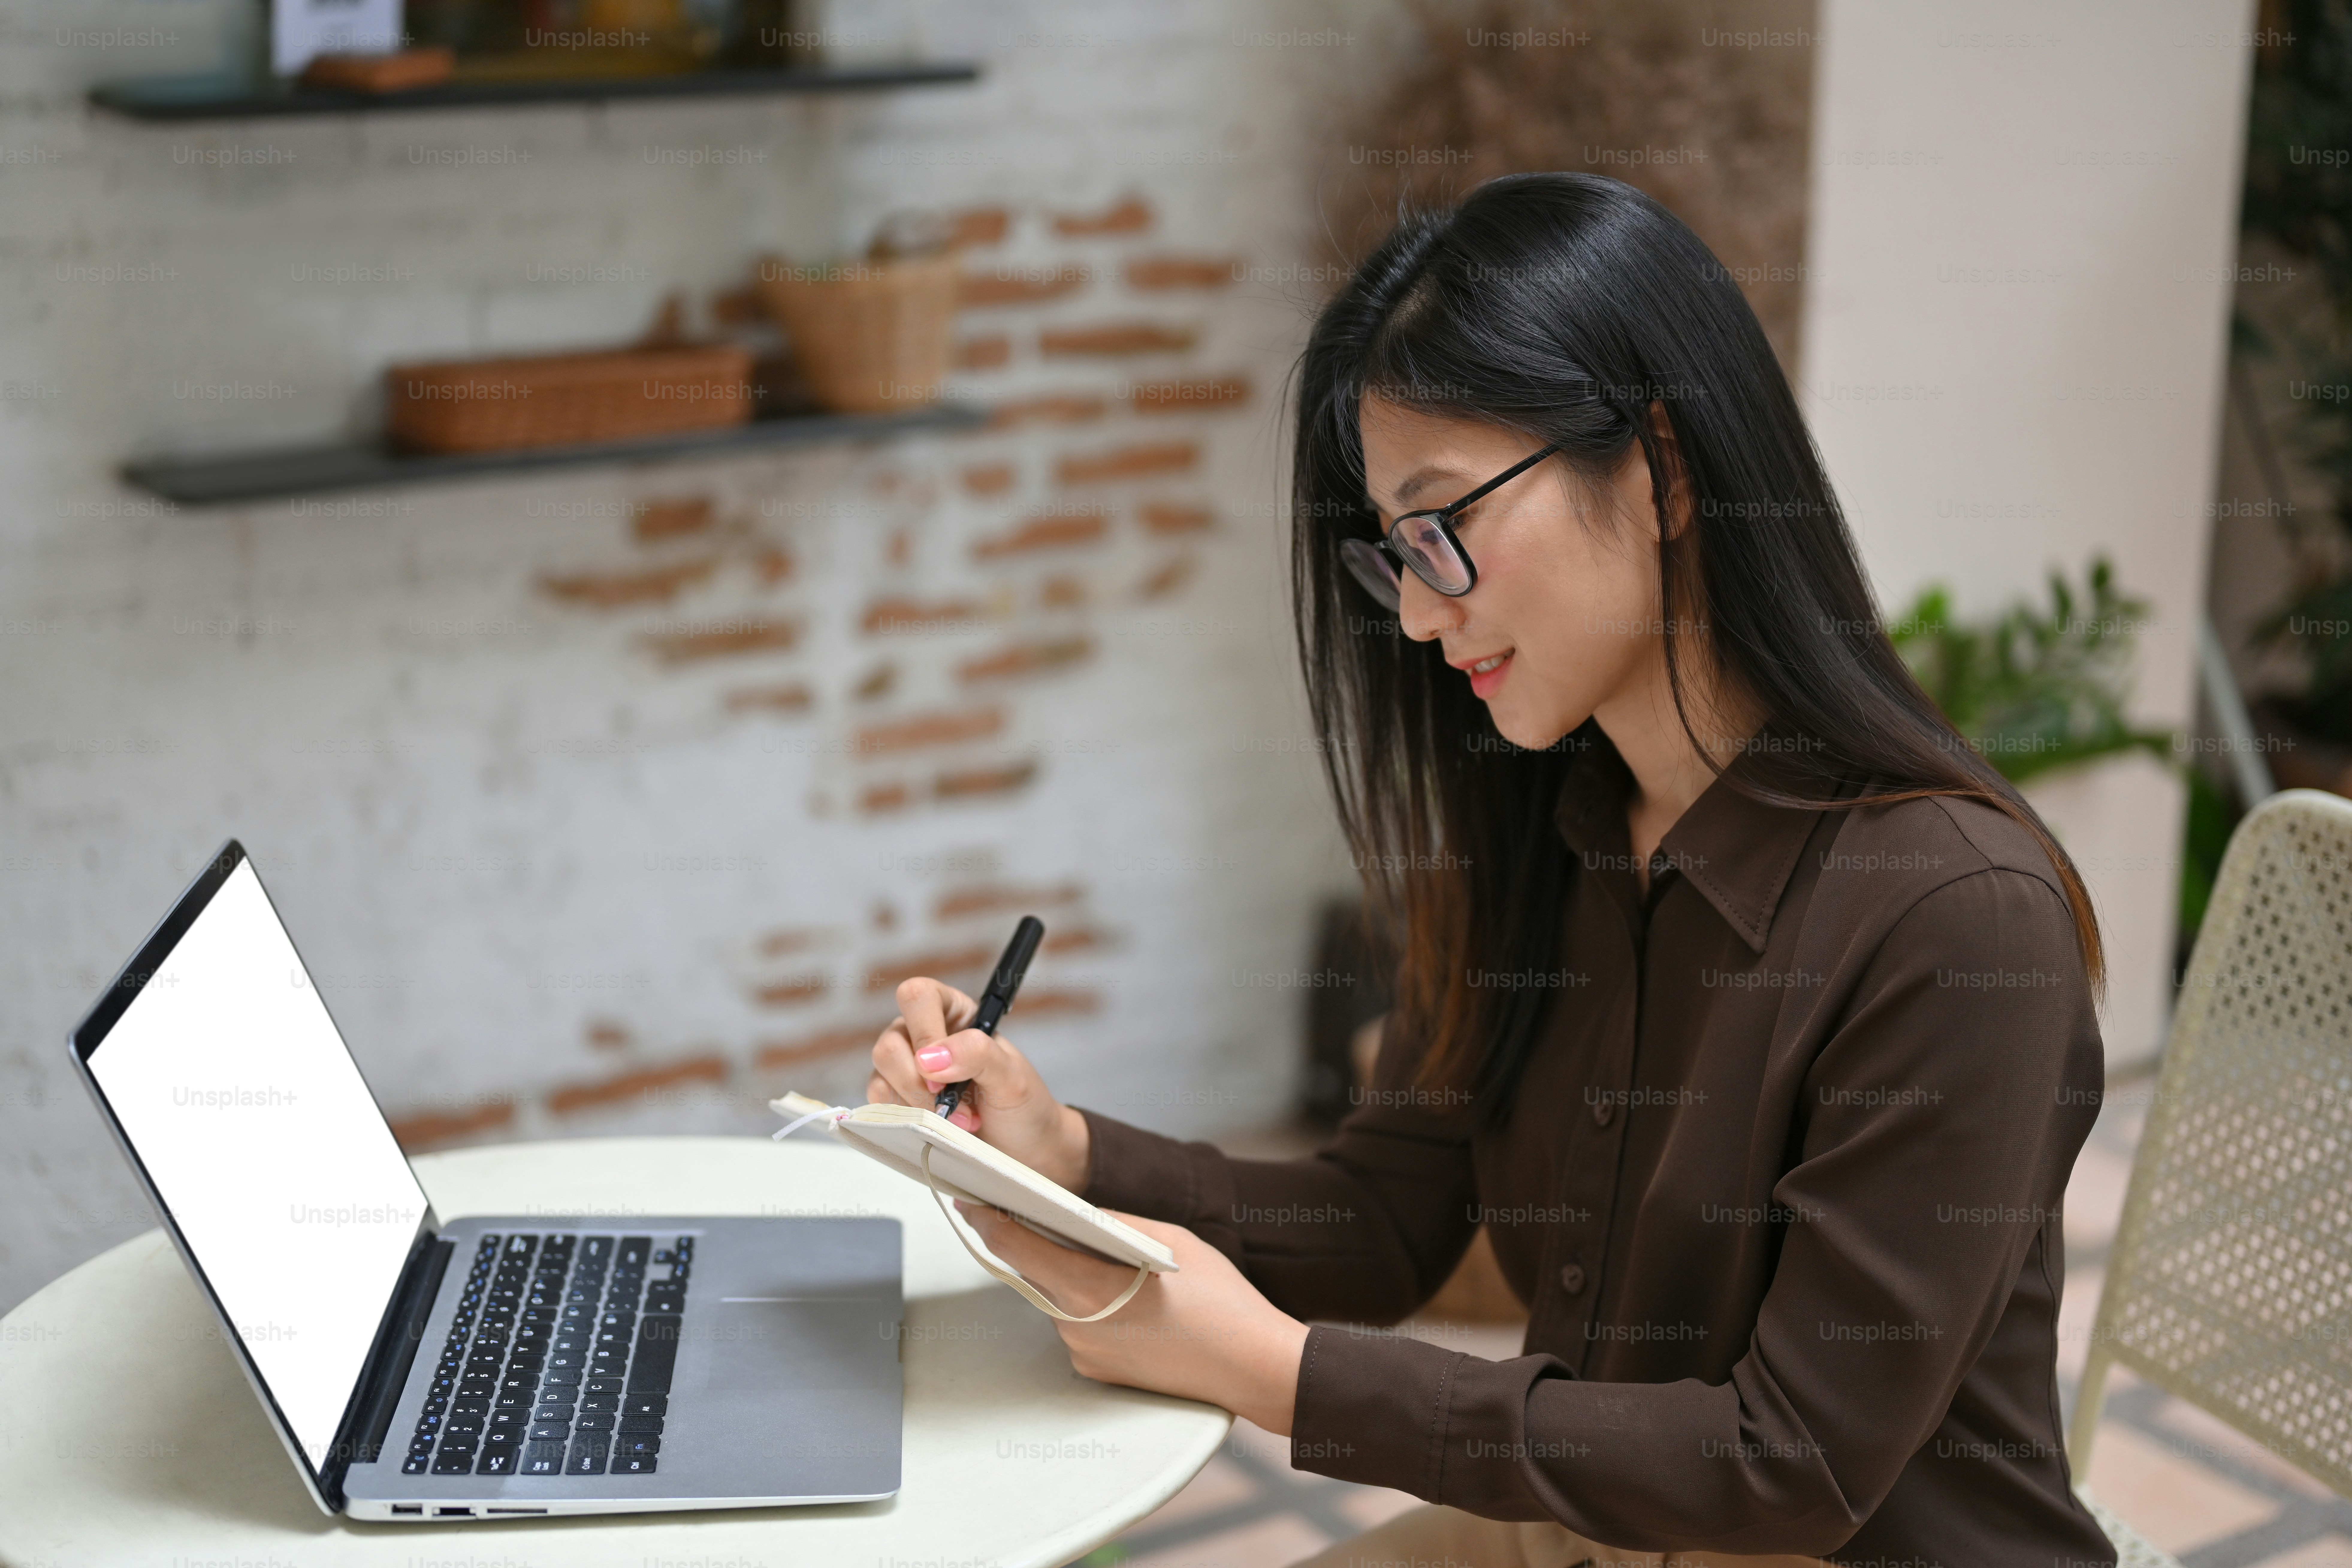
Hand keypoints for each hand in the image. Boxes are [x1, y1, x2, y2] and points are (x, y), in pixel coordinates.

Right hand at [867, 976, 1090, 1190]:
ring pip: (882, 1070)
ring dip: (919, 1103)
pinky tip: (937, 1126)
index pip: (918, 997)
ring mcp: (905, 1064)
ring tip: (958, 1120)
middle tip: (958, 1107)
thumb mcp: (1012, 1077)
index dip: (925, 1034)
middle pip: (891, 1040)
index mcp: (955, 1013)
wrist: (1022, 1150)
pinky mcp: (895, 1095)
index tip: (945, 1075)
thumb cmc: (1021, 1106)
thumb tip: (930, 1057)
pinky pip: (879, 1098)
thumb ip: (978, 1054)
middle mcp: (923, 1033)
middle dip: (921, 1083)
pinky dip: (907, 1117)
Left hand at [955, 1203, 1309, 1435]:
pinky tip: (1130, 1302)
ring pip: (1058, 1301)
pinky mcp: (1098, 1374)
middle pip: (1035, 1274)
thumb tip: (1079, 1214)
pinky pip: (1079, 1329)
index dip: (989, 1221)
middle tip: (1038, 1215)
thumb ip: (1115, 1226)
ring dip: (1070, 1278)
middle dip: (1034, 1244)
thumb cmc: (1220, 1300)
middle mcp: (1076, 1327)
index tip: (972, 1201)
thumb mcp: (1169, 1242)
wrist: (1252, 1366)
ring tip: (1112, 1264)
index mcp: (1089, 1287)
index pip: (1017, 1248)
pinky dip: (1091, 1308)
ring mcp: (1085, 1355)